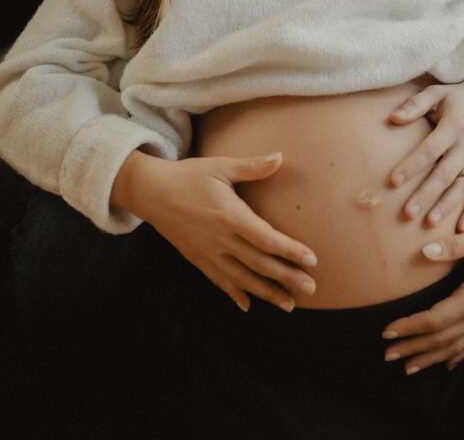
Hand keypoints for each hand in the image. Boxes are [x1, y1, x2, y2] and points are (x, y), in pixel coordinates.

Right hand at [115, 150, 317, 312]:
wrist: (150, 192)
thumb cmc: (188, 175)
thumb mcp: (220, 166)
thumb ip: (252, 167)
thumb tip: (280, 157)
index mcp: (229, 216)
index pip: (266, 239)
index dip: (290, 251)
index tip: (312, 260)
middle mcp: (220, 239)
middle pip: (259, 263)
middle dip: (287, 277)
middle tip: (311, 289)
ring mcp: (207, 252)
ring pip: (242, 278)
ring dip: (267, 292)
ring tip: (289, 304)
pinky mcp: (196, 258)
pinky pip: (219, 281)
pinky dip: (235, 293)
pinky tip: (248, 305)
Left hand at [382, 219, 463, 372]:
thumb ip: (451, 246)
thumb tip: (424, 251)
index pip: (434, 320)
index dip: (409, 327)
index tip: (387, 331)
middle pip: (442, 339)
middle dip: (413, 348)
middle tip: (388, 354)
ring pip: (457, 347)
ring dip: (431, 358)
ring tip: (409, 367)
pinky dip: (458, 356)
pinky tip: (446, 364)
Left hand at [389, 80, 463, 230]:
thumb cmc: (457, 96)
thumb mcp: (436, 92)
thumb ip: (415, 104)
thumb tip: (393, 118)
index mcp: (453, 127)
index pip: (430, 150)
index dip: (412, 166)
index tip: (393, 181)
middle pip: (445, 174)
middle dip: (426, 194)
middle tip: (408, 213)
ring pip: (462, 187)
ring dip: (447, 206)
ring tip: (430, 223)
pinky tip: (461, 229)